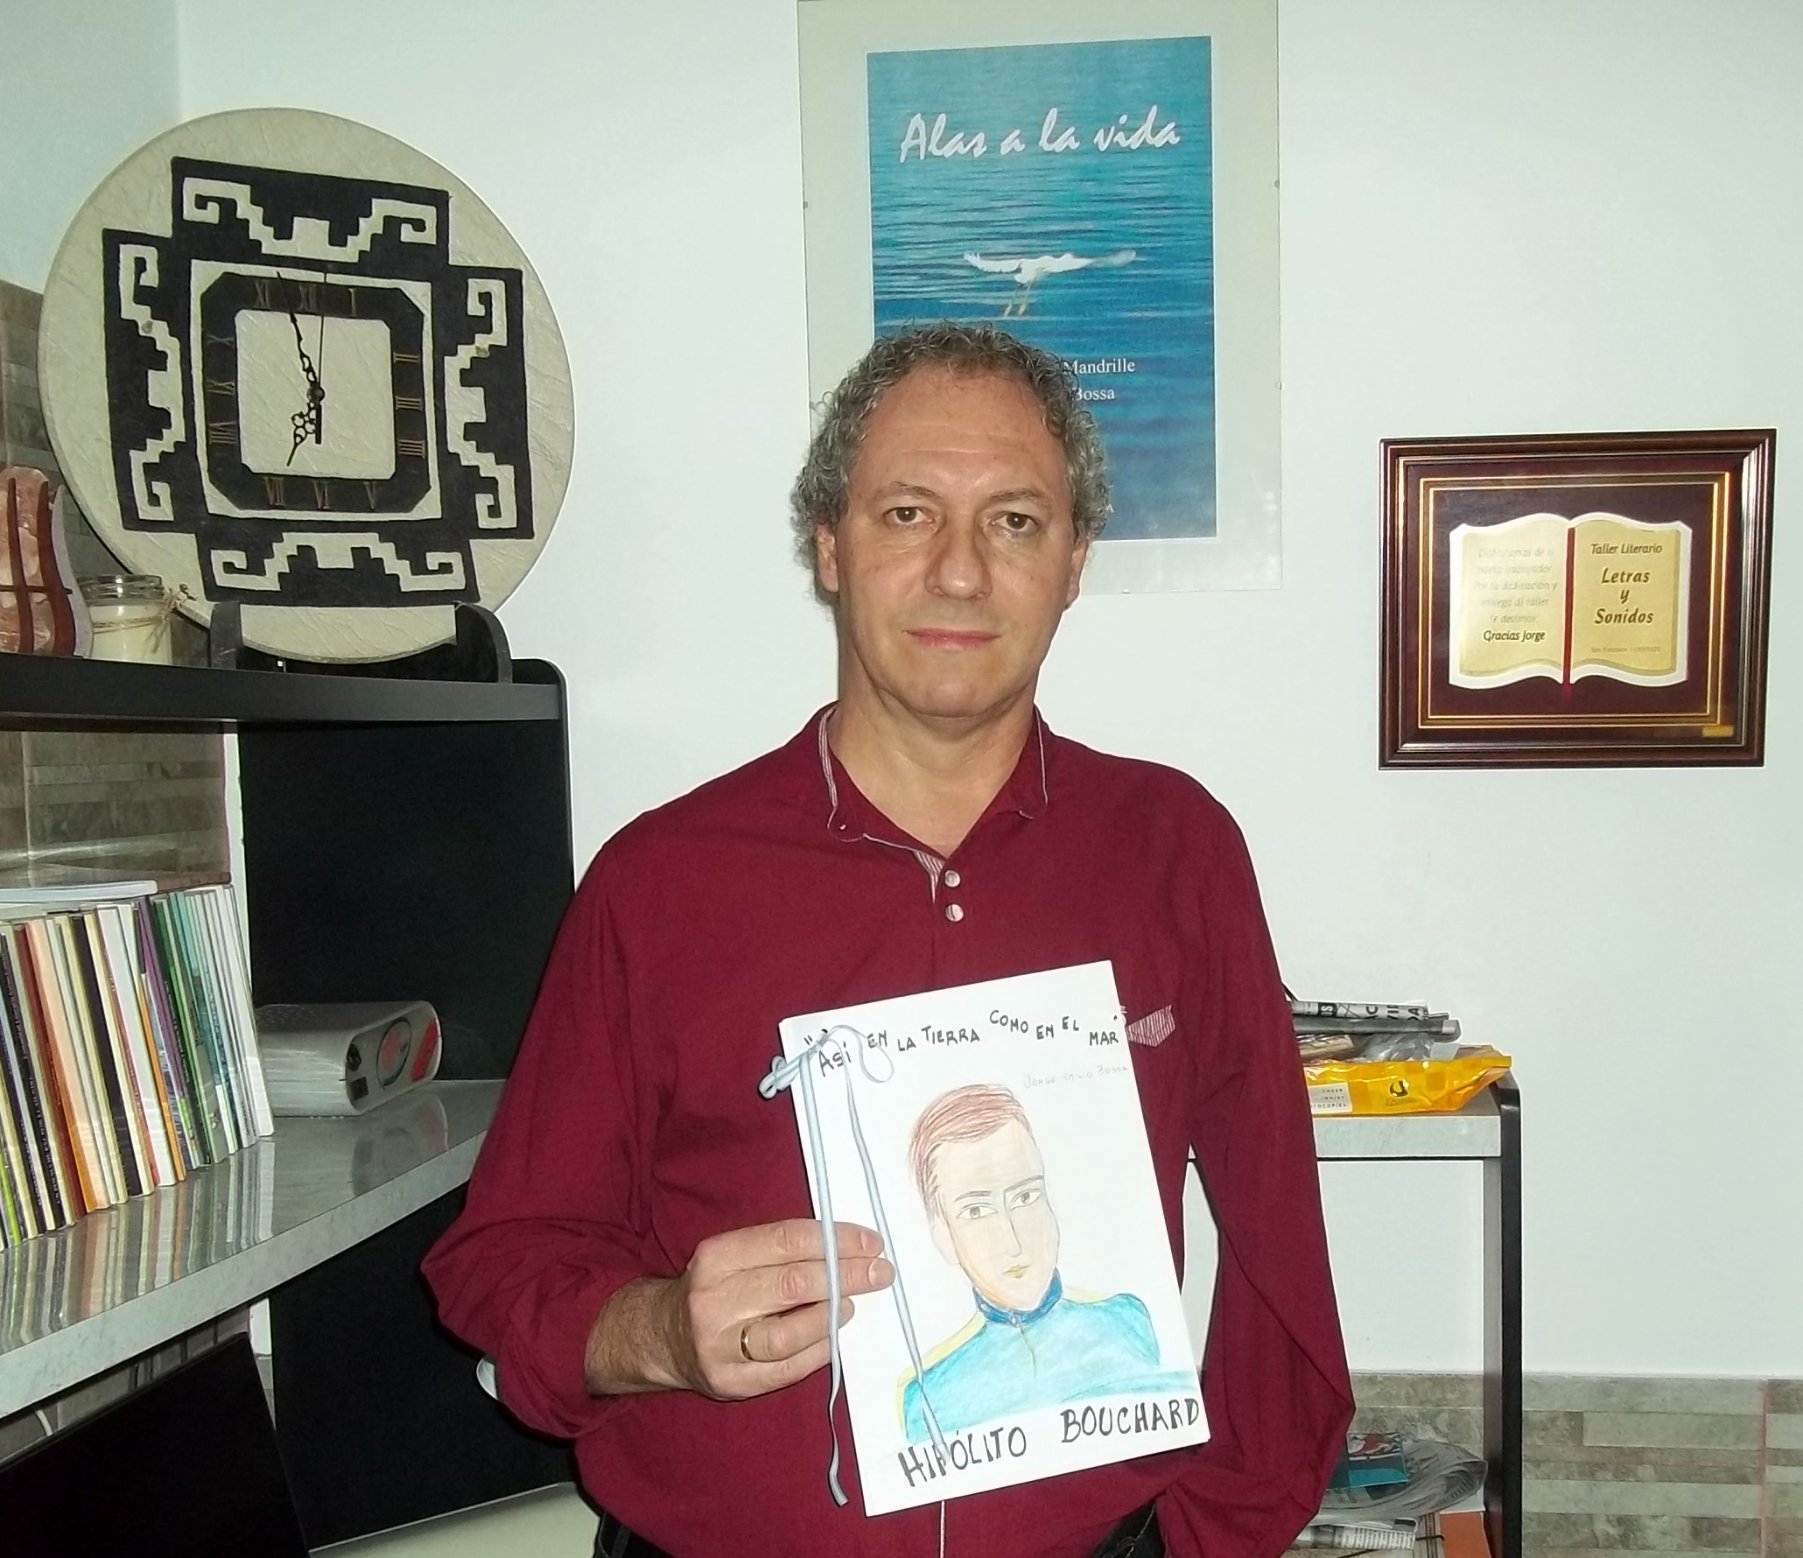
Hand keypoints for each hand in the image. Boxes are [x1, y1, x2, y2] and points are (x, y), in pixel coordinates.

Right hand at [588, 1220, 893, 1400]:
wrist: (663, 1336)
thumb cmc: (714, 1287)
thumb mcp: (732, 1254)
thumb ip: (780, 1248)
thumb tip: (848, 1246)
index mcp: (716, 1257)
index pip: (786, 1241)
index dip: (835, 1240)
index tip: (871, 1241)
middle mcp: (714, 1300)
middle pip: (792, 1285)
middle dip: (846, 1276)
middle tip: (880, 1272)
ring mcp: (720, 1347)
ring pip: (788, 1333)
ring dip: (829, 1317)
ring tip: (850, 1304)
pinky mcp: (731, 1383)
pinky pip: (785, 1369)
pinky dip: (817, 1351)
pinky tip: (833, 1337)